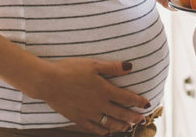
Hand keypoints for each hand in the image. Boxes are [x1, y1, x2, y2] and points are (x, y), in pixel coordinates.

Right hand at [34, 57, 151, 134]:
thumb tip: (130, 67)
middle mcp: (99, 104)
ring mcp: (88, 114)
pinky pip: (94, 128)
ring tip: (128, 127)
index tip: (147, 104)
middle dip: (133, 117)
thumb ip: (113, 67)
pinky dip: (103, 131)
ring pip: (109, 124)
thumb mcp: (93, 64)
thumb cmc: (70, 69)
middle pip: (121, 114)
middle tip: (142, 120)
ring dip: (121, 126)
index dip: (138, 102)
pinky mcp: (78, 118)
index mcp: (104, 90)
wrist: (49, 82)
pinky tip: (108, 132)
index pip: (127, 98)